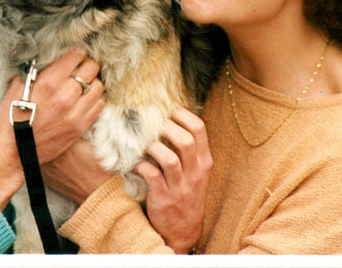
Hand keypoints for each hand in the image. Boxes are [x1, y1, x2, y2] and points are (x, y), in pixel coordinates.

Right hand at [0, 51, 104, 208]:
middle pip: (91, 68)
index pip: (75, 57)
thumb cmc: (11, 117)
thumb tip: (45, 58)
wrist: (13, 151)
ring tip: (83, 84)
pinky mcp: (80, 127)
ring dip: (92, 82)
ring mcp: (74, 113)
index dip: (75, 54)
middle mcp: (64, 96)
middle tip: (80, 68)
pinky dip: (94, 99)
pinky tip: (84, 99)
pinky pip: (98, 105)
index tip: (73, 56)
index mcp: (47, 83)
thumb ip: (33, 71)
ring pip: (98, 86)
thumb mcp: (17, 87)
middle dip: (86, 65)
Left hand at [134, 108, 210, 254]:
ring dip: (153, 147)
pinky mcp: (164, 198)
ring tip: (146, 145)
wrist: (183, 230)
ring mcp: (180, 187)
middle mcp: (195, 173)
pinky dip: (141, 166)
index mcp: (203, 161)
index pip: (199, 128)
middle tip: (154, 127)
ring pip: (169, 159)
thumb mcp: (195, 171)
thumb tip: (168, 118)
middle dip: (166, 127)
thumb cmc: (186, 193)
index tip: (168, 112)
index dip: (181, 114)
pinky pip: (152, 175)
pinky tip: (137, 164)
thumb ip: (188, 148)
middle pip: (185, 140)